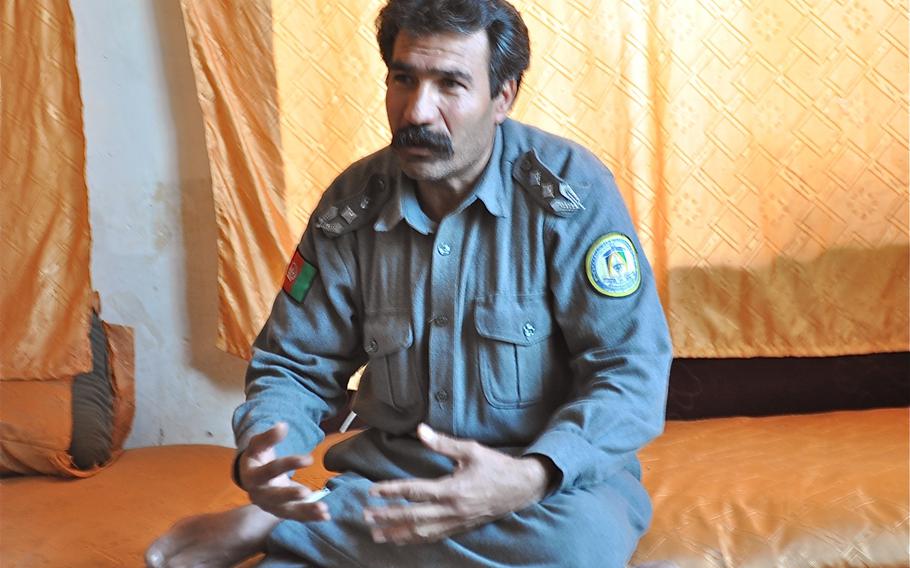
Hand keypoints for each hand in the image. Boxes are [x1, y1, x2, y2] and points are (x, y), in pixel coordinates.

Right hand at [238, 422, 330, 521]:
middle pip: (275, 496)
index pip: (270, 471)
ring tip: (323, 510)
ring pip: (288, 511)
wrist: (252, 478)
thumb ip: (268, 437)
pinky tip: (326, 516)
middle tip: (307, 492)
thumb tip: (282, 426)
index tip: (309, 459)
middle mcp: (260, 495)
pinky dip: (310, 517)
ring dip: (306, 511)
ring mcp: (271, 506)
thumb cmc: (257, 458)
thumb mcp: (258, 445)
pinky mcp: (281, 512)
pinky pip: (296, 516)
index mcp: (252, 477)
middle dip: (290, 495)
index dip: (289, 464)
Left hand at [363, 424, 553, 544]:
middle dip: (387, 517)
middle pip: (412, 516)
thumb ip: (442, 443)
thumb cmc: (496, 467)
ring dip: (397, 534)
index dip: (391, 491)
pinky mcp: (460, 528)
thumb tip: (420, 430)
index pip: (415, 492)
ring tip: (376, 534)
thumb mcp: (471, 450)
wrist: (522, 488)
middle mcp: (452, 510)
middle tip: (366, 515)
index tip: (372, 491)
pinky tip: (401, 540)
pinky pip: (433, 537)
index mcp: (452, 489)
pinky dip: (414, 540)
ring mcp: (456, 522)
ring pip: (421, 532)